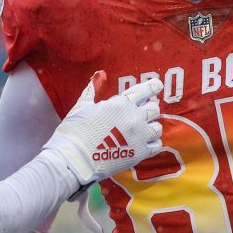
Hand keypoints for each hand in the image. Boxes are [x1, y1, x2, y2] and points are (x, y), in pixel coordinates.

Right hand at [44, 73, 162, 185]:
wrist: (75, 159)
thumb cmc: (75, 131)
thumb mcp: (82, 106)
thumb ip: (94, 89)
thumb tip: (100, 73)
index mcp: (121, 103)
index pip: (146, 90)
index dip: (154, 86)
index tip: (157, 85)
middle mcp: (134, 118)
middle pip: (154, 109)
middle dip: (149, 109)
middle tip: (141, 113)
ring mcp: (139, 137)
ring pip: (157, 128)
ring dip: (151, 127)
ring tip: (142, 130)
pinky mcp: (140, 154)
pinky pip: (156, 146)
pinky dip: (152, 143)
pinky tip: (143, 144)